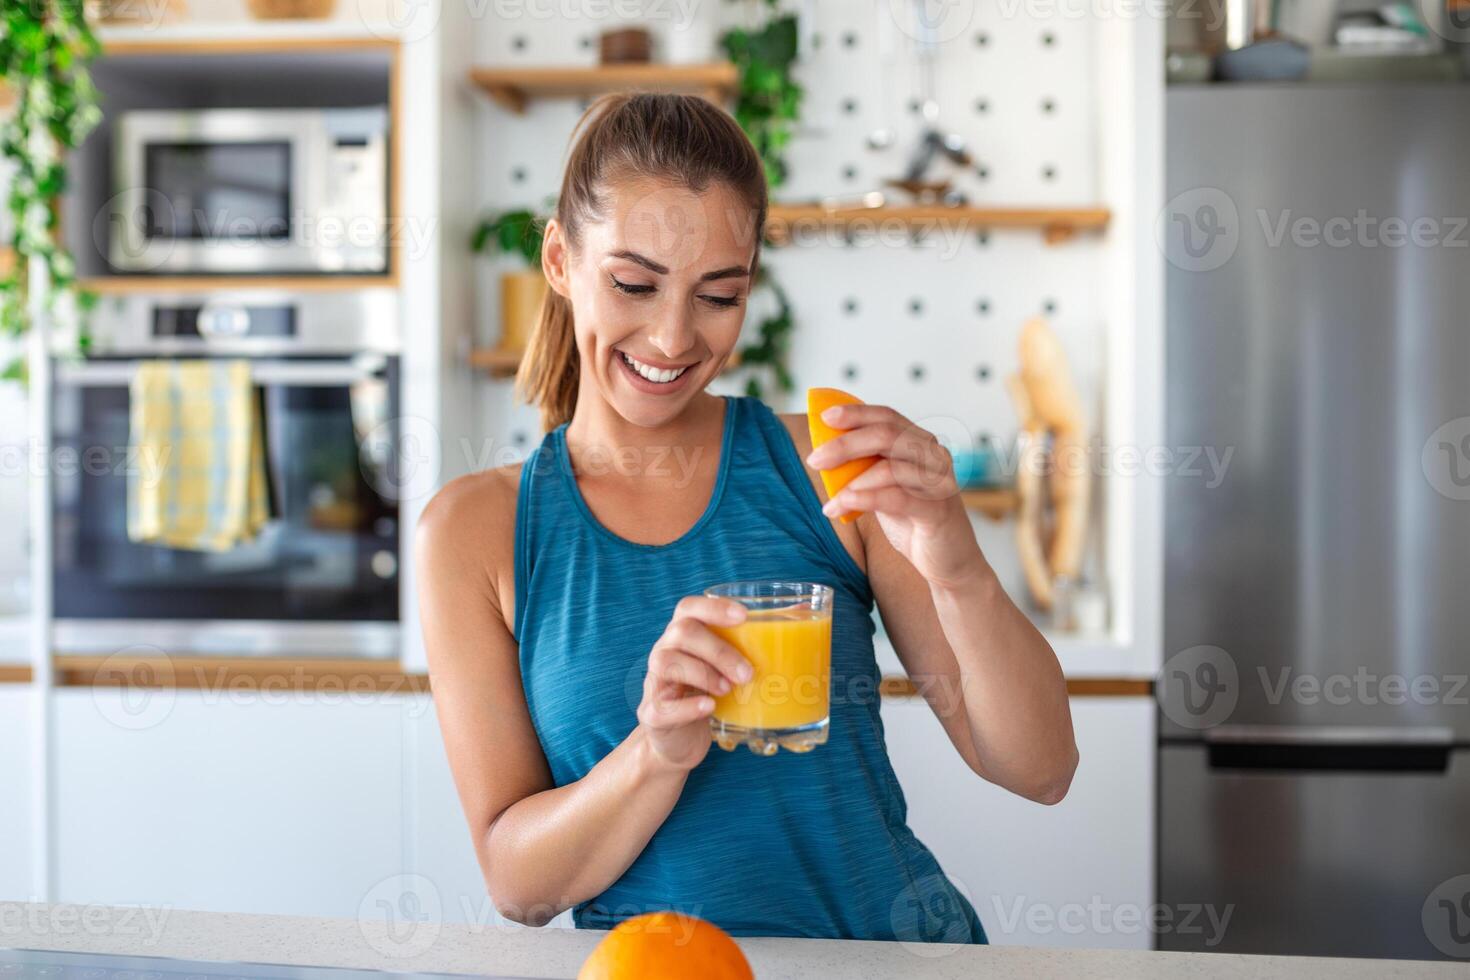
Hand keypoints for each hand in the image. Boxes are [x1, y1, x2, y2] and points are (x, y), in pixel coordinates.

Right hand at [637, 595, 753, 771]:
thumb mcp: (728, 670)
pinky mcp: (653, 714)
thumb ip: (754, 645)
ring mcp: (655, 682)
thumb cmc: (709, 696)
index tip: (743, 616)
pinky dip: (688, 706)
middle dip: (718, 650)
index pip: (689, 608)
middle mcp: (664, 652)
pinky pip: (663, 705)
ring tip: (728, 689)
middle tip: (747, 673)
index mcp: (683, 636)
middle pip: (683, 633)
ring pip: (667, 662)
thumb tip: (801, 613)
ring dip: (703, 674)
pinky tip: (709, 707)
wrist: (678, 741)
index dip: (714, 607)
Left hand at [806, 403, 982, 589]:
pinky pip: (896, 498)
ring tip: (830, 499)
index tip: (825, 417)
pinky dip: (864, 500)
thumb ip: (866, 467)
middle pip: (886, 435)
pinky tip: (842, 507)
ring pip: (890, 467)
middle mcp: (934, 456)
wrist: (949, 560)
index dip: (856, 413)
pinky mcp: (937, 510)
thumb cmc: (914, 520)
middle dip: (844, 445)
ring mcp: (939, 482)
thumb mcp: (885, 487)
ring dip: (851, 482)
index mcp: (921, 444)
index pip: (887, 417)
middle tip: (815, 460)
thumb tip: (824, 452)